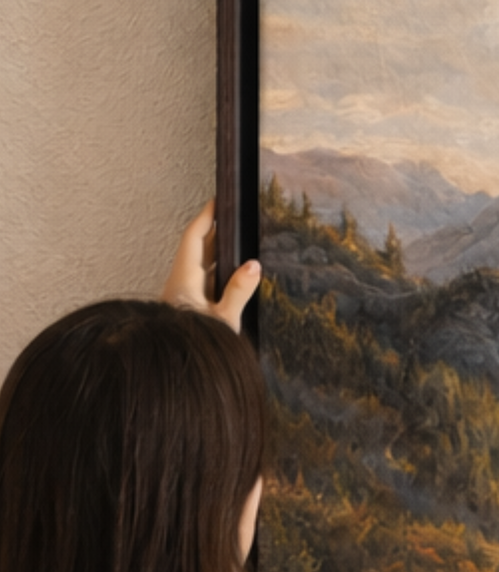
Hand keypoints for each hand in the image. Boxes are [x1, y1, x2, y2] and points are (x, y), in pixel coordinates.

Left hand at [162, 201, 260, 332]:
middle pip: (198, 249)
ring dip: (219, 254)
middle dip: (215, 231)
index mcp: (185, 279)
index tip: (217, 200)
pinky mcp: (189, 310)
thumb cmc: (191, 345)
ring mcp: (184, 298)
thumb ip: (239, 291)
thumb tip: (253, 265)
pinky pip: (205, 284)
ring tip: (239, 244)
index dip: (206, 217)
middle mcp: (181, 284)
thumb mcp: (223, 320)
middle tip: (233, 218)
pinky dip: (220, 275)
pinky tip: (235, 280)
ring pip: (202, 267)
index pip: (195, 237)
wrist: (171, 371)